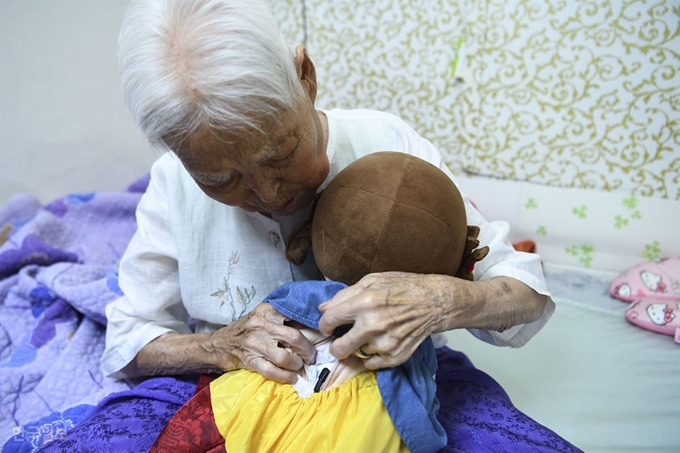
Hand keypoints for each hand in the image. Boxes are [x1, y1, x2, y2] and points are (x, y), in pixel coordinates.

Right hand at [212, 303, 316, 383]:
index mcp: (267, 311)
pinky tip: (292, 378)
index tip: (320, 335)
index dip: (311, 327)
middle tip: (311, 356)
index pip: (295, 316)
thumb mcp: (264, 316)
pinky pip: (272, 371)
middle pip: (295, 338)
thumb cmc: (248, 329)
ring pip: (285, 357)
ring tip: (299, 366)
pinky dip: (286, 377)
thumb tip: (311, 324)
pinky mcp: (250, 360)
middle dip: (308, 351)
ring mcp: (255, 344)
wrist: (221, 343)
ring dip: (297, 364)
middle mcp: (261, 325)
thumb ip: (283, 318)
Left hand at [318, 272, 448, 369]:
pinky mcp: (396, 355)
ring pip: (357, 354)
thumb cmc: (403, 287)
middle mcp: (373, 324)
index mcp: (364, 302)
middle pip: (340, 348)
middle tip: (340, 340)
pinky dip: (372, 357)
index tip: (328, 327)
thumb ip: (345, 295)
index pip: (330, 320)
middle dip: (336, 346)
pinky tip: (379, 343)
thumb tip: (323, 308)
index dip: (325, 325)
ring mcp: (385, 343)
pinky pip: (372, 364)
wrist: (434, 302)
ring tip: (370, 335)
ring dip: (360, 347)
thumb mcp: (372, 281)